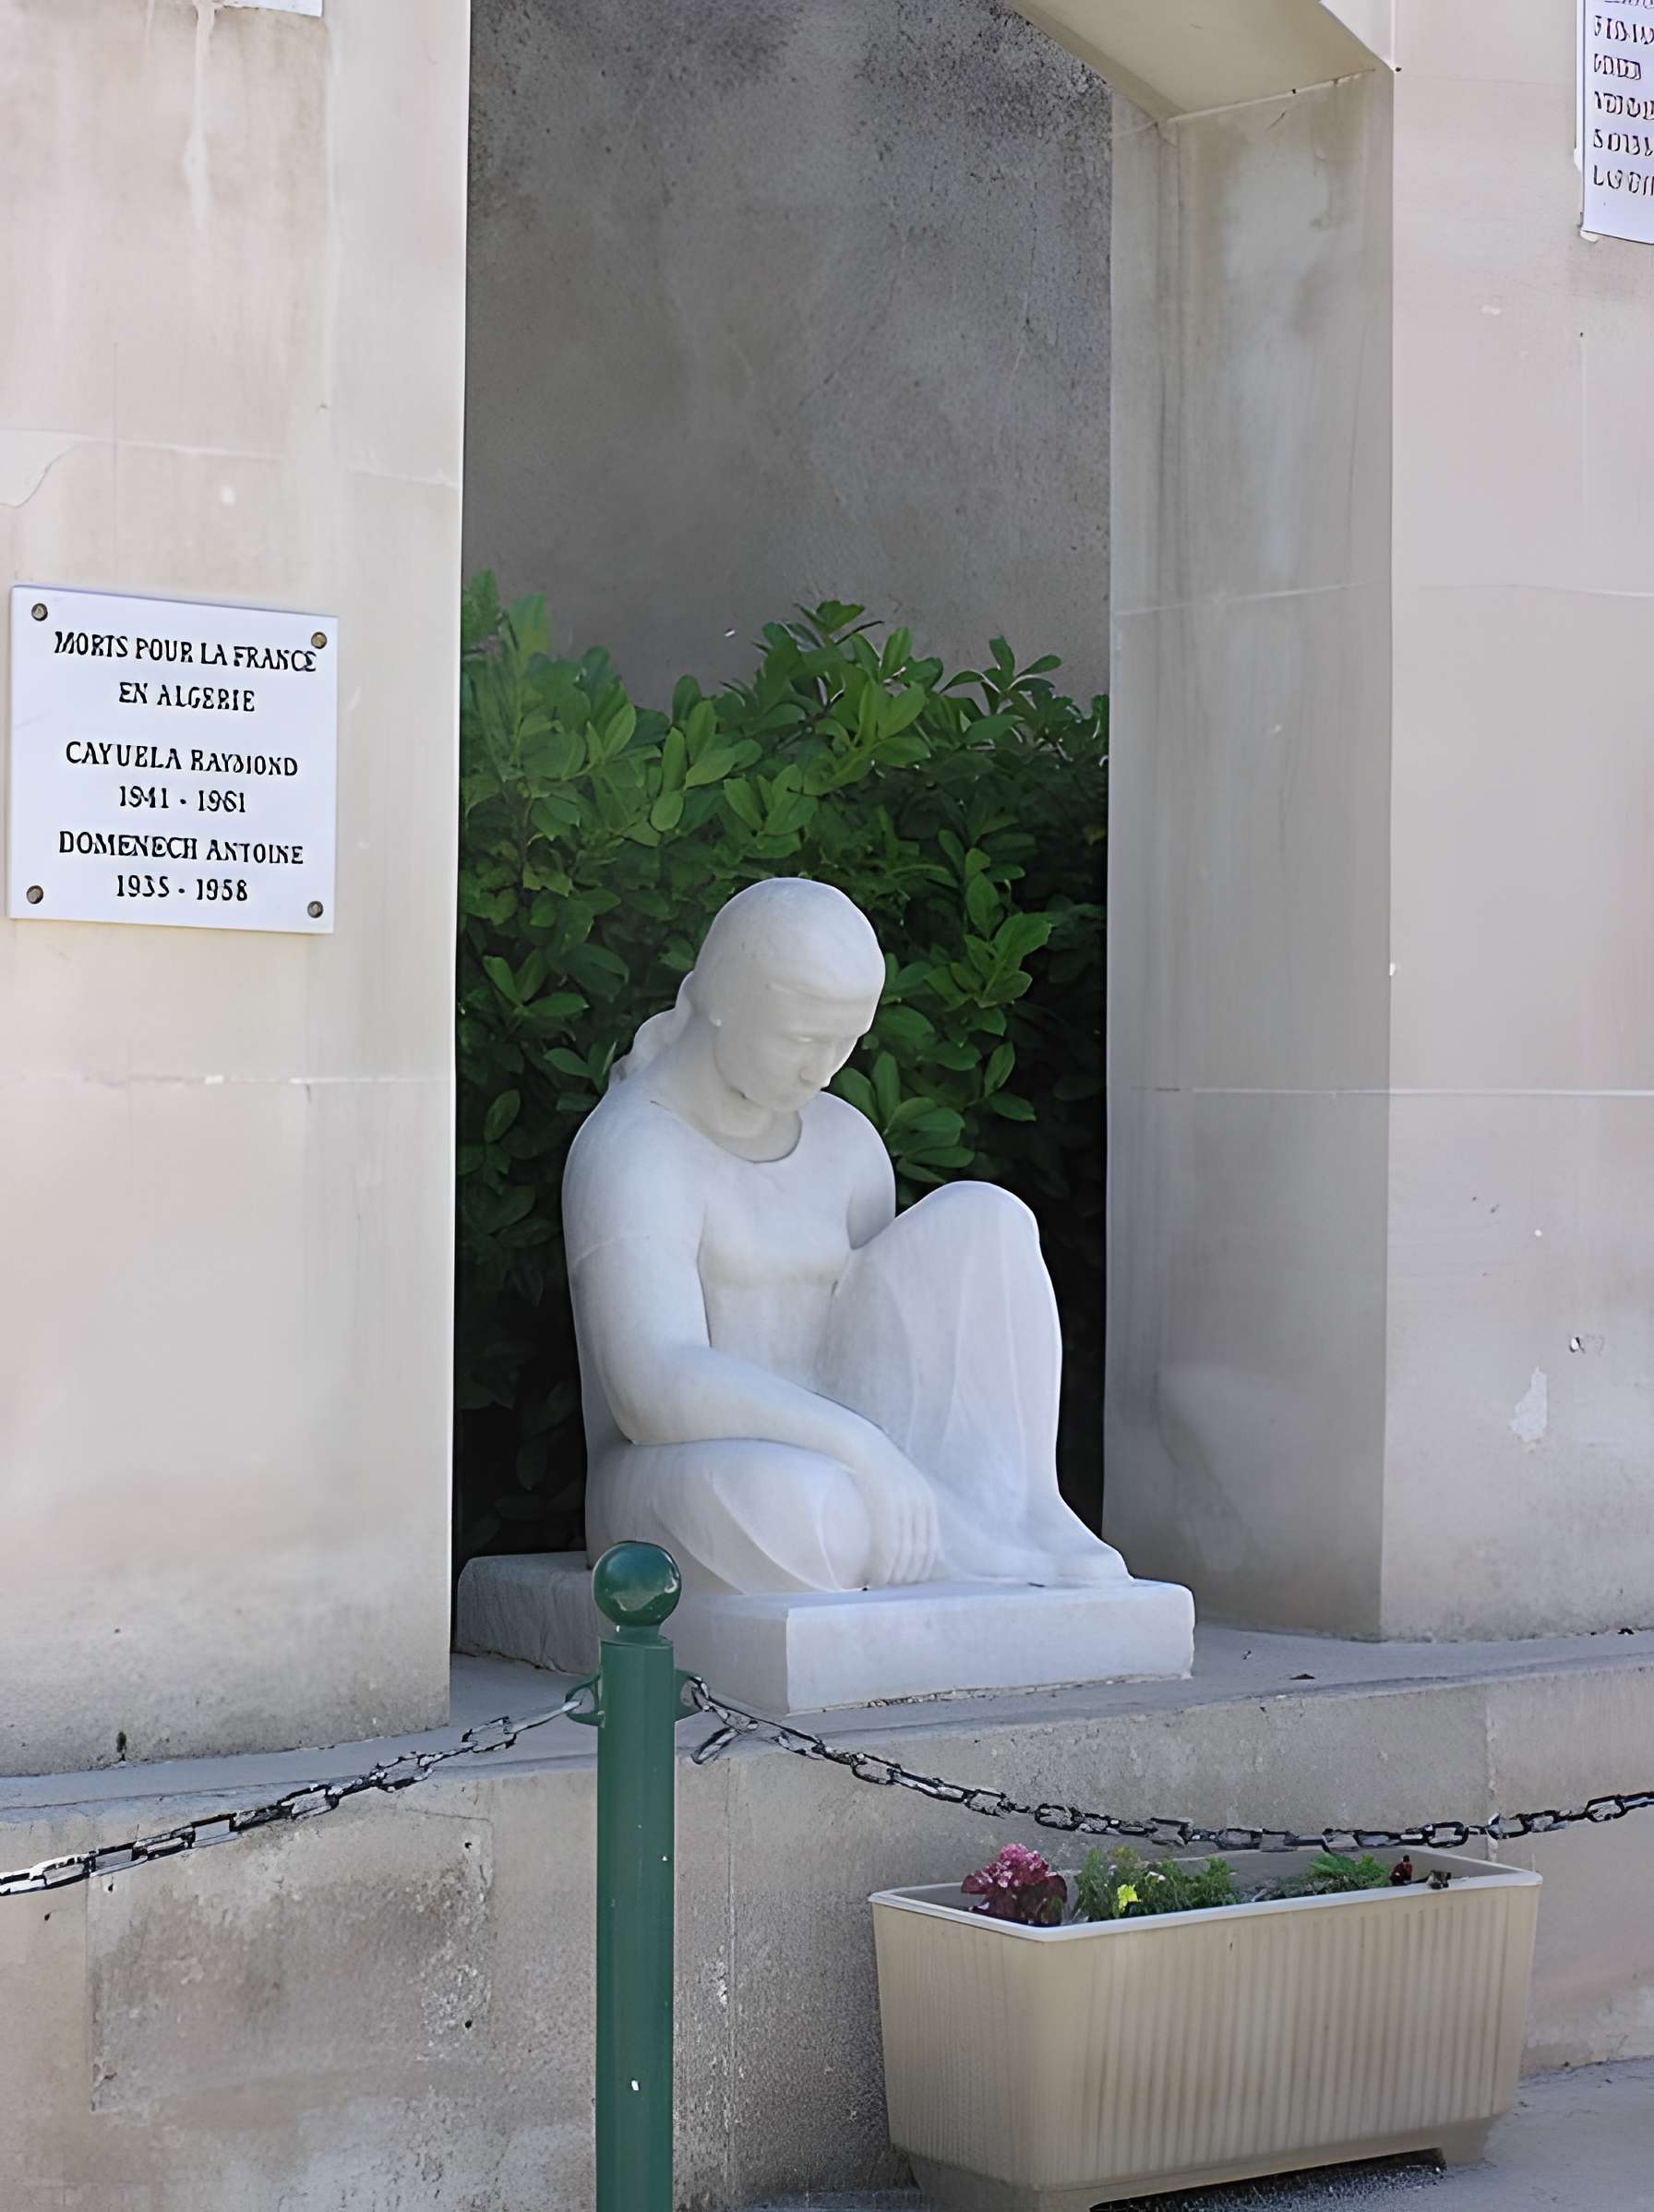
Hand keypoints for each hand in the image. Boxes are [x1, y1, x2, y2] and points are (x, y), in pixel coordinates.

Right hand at [844, 1430, 941, 1586]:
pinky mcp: (885, 1502)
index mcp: (928, 1502)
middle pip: (921, 1554)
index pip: (932, 1549)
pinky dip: (883, 1566)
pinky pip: (889, 1543)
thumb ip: (908, 1509)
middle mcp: (921, 1503)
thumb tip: (906, 1542)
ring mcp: (904, 1503)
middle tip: (889, 1593)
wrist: (858, 1441)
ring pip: (905, 1553)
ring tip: (878, 1588)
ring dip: (894, 1577)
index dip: (920, 1573)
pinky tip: (873, 1578)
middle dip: (907, 1579)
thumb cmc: (874, 1467)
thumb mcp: (900, 1485)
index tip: (904, 1586)